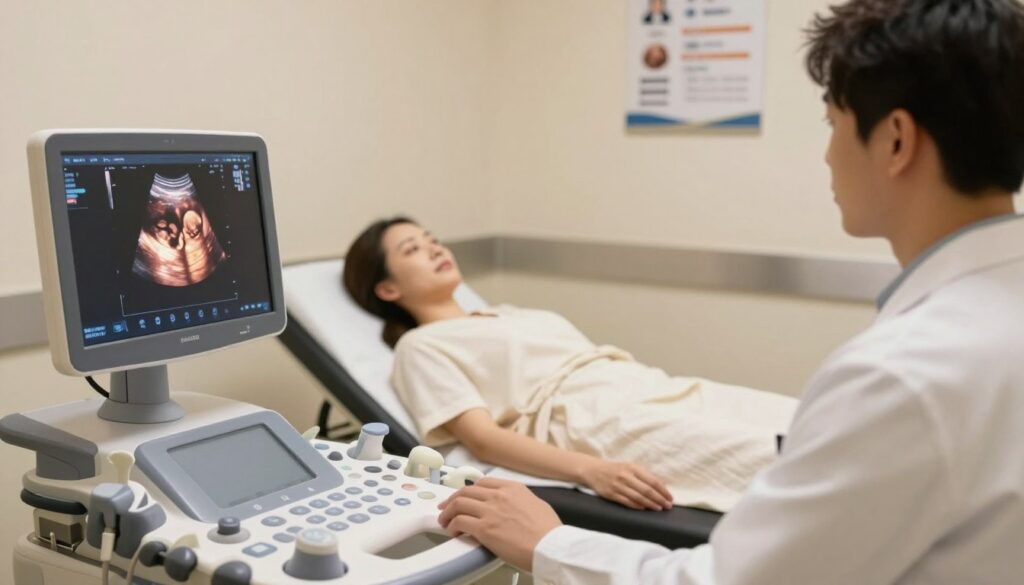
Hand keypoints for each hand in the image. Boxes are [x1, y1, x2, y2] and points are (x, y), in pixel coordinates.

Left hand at [437, 478, 561, 570]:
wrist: (550, 546)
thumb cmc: (548, 531)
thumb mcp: (536, 504)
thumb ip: (519, 501)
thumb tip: (512, 507)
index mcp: (512, 488)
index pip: (483, 483)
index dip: (469, 490)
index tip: (464, 495)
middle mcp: (499, 496)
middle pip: (466, 491)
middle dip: (453, 499)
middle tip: (446, 506)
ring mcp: (490, 511)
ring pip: (459, 504)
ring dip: (448, 513)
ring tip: (444, 520)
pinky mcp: (484, 528)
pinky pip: (459, 522)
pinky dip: (452, 526)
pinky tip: (453, 531)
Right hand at [580, 460, 673, 509]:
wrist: (594, 471)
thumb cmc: (616, 469)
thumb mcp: (630, 467)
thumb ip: (644, 475)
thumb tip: (661, 486)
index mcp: (633, 468)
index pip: (652, 481)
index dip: (663, 491)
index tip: (670, 498)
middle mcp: (626, 476)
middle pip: (647, 491)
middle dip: (660, 499)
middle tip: (668, 506)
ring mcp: (618, 486)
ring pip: (638, 498)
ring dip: (651, 504)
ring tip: (659, 509)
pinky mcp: (612, 494)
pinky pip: (627, 502)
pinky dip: (638, 506)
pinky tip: (645, 508)